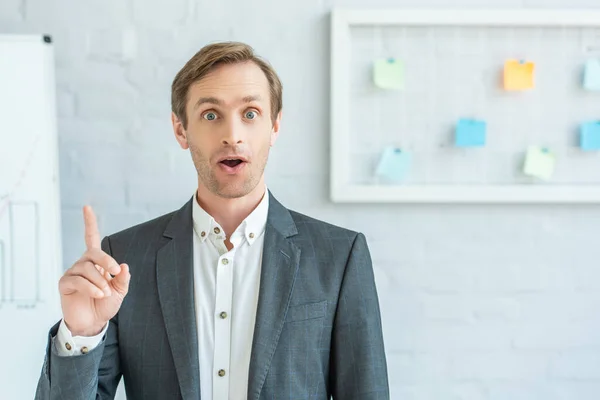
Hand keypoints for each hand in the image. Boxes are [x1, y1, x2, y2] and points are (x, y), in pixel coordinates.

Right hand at [59, 206, 130, 336]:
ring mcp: (73, 273)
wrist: (93, 323)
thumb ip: (122, 278)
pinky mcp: (65, 284)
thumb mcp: (119, 291)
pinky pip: (78, 280)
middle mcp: (83, 264)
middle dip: (106, 260)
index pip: (91, 238)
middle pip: (93, 252)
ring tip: (104, 293)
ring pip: (87, 268)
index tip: (86, 207)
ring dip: (99, 281)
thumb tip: (124, 265)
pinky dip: (90, 287)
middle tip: (114, 272)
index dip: (89, 223)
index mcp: (96, 262)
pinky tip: (97, 294)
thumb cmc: (105, 304)